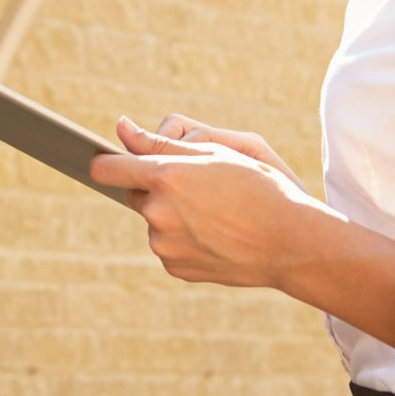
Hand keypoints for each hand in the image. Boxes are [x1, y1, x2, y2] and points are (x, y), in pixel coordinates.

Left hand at [88, 114, 323, 289]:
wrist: (289, 241)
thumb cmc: (257, 186)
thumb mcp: (214, 154)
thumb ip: (160, 143)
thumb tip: (121, 128)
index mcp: (166, 177)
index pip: (107, 169)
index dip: (105, 163)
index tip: (108, 161)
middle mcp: (158, 212)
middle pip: (135, 194)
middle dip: (156, 189)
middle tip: (197, 188)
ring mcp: (164, 244)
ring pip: (154, 221)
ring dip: (172, 215)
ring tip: (214, 215)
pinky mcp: (174, 267)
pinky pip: (167, 247)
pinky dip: (183, 239)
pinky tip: (214, 235)